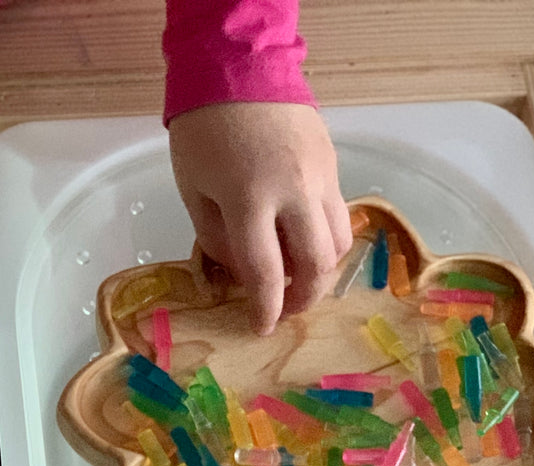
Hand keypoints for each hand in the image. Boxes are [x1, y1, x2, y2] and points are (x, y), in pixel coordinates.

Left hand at [169, 101, 351, 333]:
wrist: (239, 68)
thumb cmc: (203, 132)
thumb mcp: (194, 189)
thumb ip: (216, 238)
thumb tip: (242, 274)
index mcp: (249, 200)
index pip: (266, 273)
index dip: (266, 310)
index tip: (262, 329)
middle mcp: (294, 191)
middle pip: (316, 265)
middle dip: (304, 298)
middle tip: (288, 309)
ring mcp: (320, 176)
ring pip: (339, 241)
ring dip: (322, 270)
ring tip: (299, 278)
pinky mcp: (333, 162)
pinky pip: (340, 212)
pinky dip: (326, 237)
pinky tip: (305, 240)